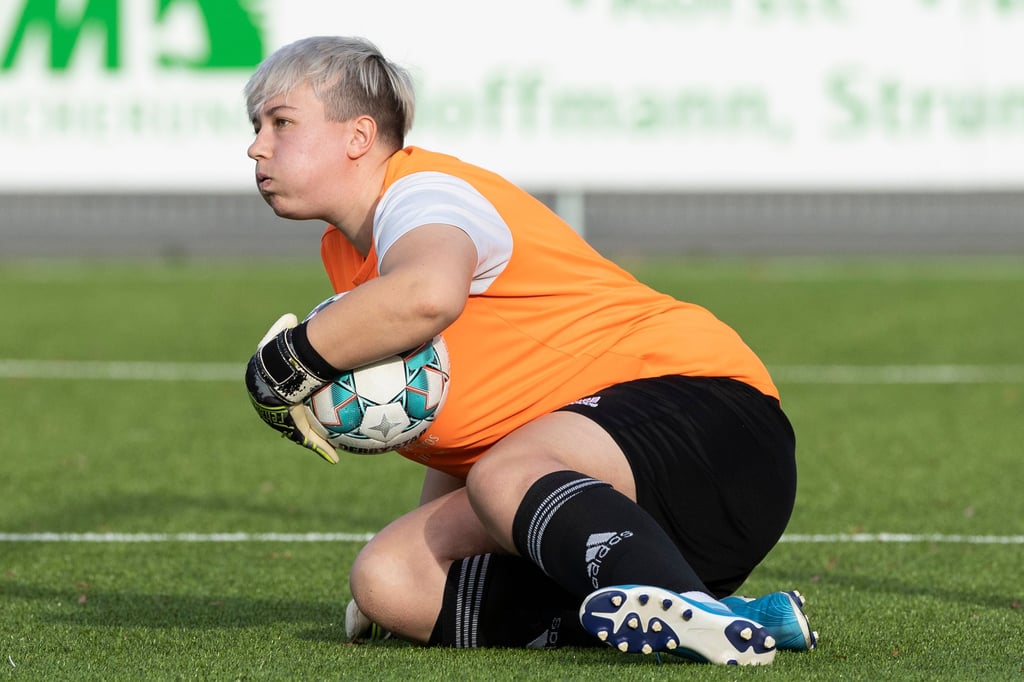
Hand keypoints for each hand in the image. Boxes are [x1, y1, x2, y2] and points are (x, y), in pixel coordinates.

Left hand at [246, 313, 339, 463]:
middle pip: (290, 418)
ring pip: (301, 434)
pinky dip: (322, 449)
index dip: (290, 399)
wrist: (272, 378)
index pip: (281, 396)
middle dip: (300, 424)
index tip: (299, 399)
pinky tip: (335, 458)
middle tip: (316, 426)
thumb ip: (282, 325)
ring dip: (315, 442)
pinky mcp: (294, 429)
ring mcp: (284, 421)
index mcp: (271, 391)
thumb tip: (292, 317)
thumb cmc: (274, 357)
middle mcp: (276, 410)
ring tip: (331, 450)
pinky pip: (310, 441)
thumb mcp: (278, 335)